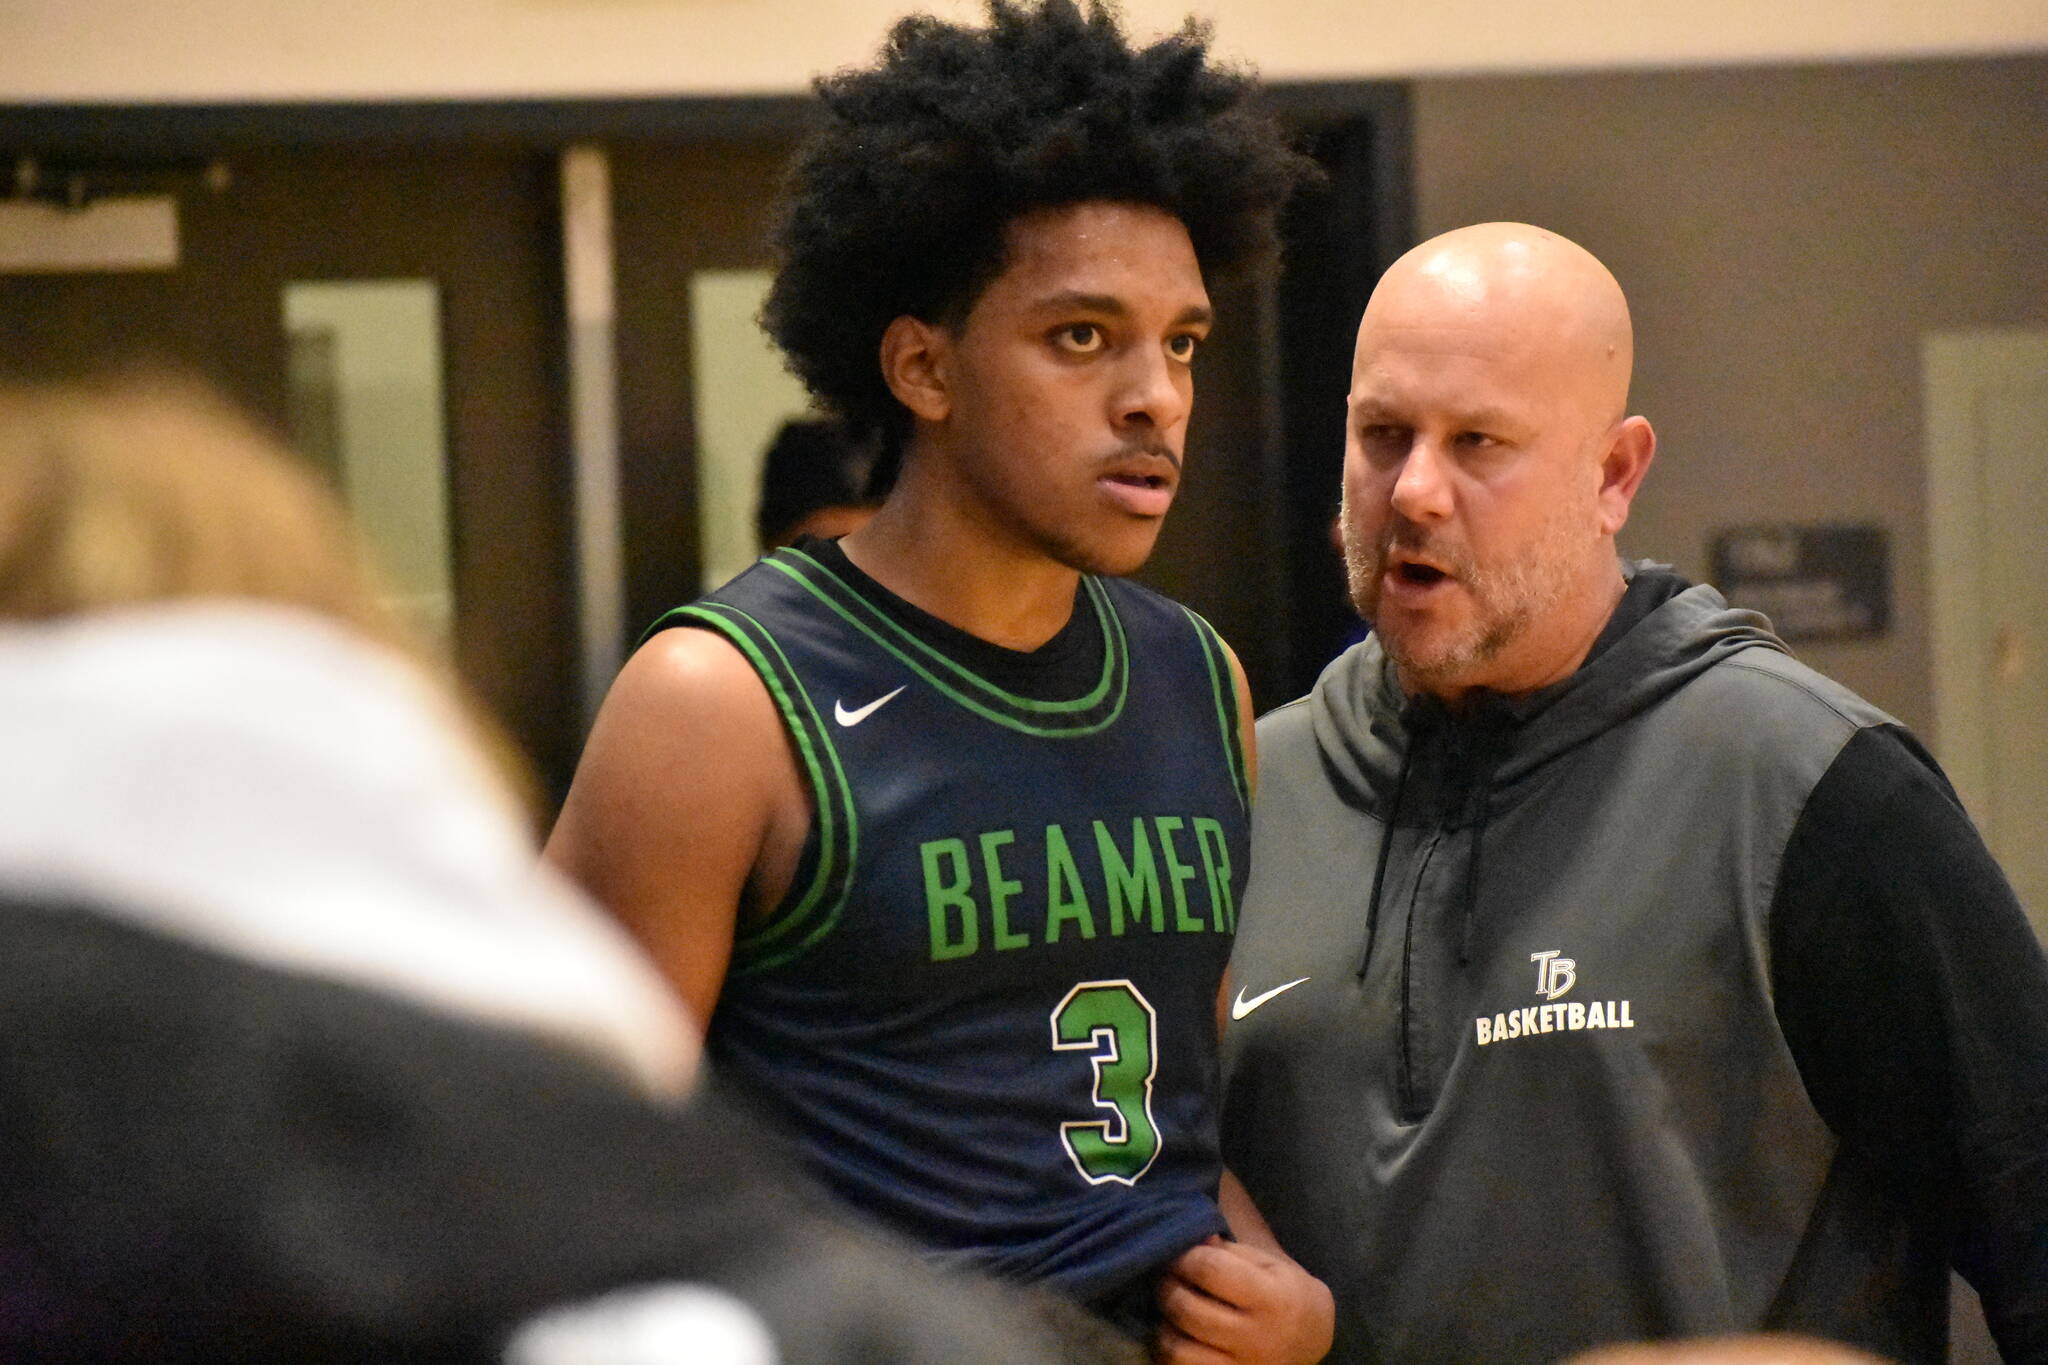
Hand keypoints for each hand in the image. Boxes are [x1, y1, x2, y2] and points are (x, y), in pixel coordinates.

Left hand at [1153, 1235, 1333, 1364]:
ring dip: (1164, 1325)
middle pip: (1189, 1310)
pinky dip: (1169, 1354)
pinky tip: (1176, 1337)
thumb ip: (1229, 1251)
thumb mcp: (1267, 1263)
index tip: (1180, 1254)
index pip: (1211, 1271)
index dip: (1186, 1258)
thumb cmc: (1283, 1291)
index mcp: (1270, 1298)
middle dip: (1167, 1287)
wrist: (1311, 1338)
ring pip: (1179, 1350)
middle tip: (1166, 1278)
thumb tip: (1195, 1242)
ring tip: (1169, 1311)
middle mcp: (1255, 1337)